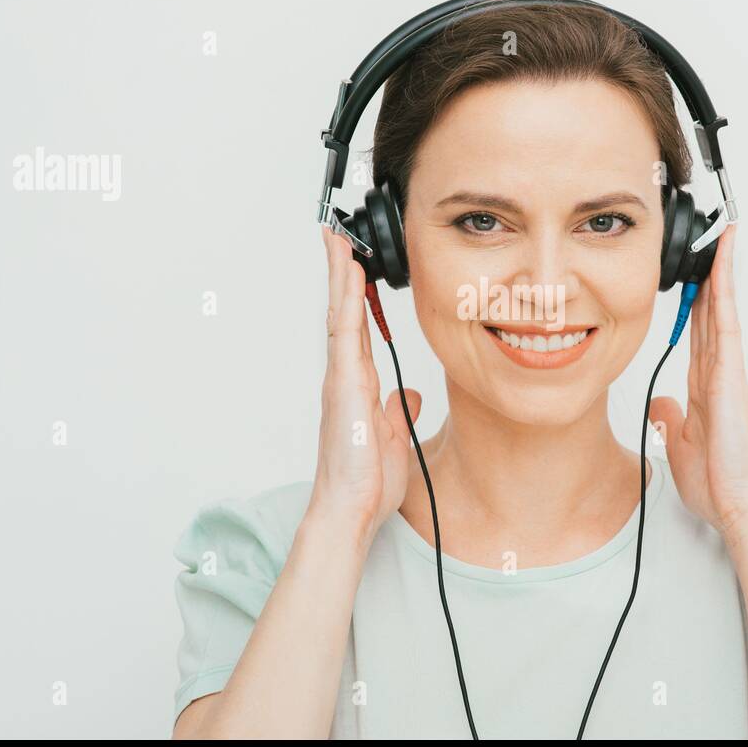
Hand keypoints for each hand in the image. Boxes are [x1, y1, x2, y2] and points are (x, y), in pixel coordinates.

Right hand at [309, 226, 421, 547]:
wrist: (351, 510)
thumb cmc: (367, 482)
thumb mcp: (394, 437)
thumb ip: (399, 410)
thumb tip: (411, 395)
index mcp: (359, 385)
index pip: (357, 328)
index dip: (355, 295)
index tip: (354, 265)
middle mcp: (346, 377)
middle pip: (342, 313)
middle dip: (340, 274)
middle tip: (336, 236)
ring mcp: (341, 380)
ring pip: (340, 316)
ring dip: (339, 278)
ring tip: (338, 241)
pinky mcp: (345, 387)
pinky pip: (346, 335)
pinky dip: (347, 303)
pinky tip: (349, 277)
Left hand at [648, 224, 747, 555]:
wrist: (736, 505)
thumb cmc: (717, 483)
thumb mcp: (679, 445)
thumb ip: (671, 419)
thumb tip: (660, 403)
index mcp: (704, 388)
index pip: (698, 334)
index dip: (696, 303)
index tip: (693, 276)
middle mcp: (719, 374)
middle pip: (712, 314)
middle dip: (711, 277)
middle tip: (712, 241)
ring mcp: (728, 372)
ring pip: (723, 311)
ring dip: (722, 274)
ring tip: (724, 238)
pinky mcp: (732, 376)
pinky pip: (727, 324)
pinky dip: (725, 293)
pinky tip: (722, 266)